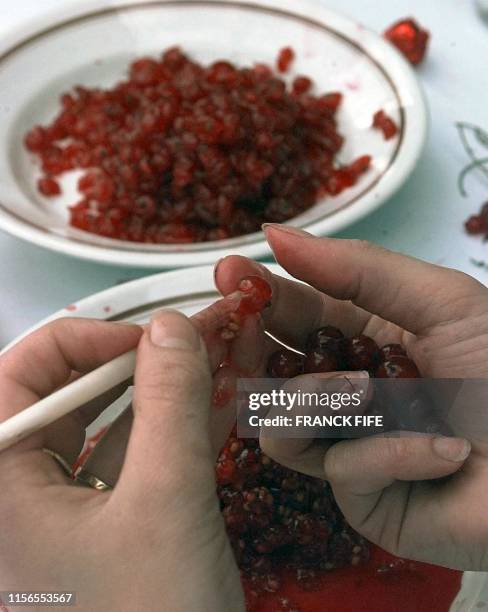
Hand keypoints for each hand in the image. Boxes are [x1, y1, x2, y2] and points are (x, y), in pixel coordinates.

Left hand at [0, 313, 244, 610]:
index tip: (147, 338)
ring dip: (164, 394)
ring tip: (215, 363)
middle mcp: (16, 498)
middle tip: (194, 342)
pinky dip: (171, 432)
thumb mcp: (165, 506)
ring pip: (105, 427)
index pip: (18, 374)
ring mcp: (58, 516)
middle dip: (138, 363)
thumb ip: (170, 405)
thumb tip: (172, 329)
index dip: (82, 341)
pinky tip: (214, 407)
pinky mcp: (98, 530)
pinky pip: (129, 462)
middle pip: (68, 397)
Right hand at [215, 223, 487, 570]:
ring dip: (316, 398)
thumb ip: (355, 268)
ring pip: (280, 421)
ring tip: (364, 392)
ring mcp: (347, 443)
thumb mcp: (438, 300)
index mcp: (360, 336)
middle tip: (243, 326)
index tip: (228, 274)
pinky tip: (440, 449)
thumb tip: (274, 234)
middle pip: (269, 366)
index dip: (258, 293)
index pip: (291, 312)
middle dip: (253, 345)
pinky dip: (387, 453)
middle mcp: (344, 389)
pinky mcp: (359, 496)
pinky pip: (339, 469)